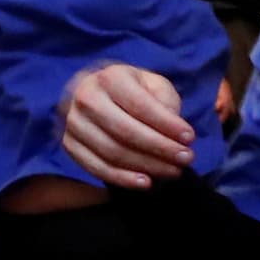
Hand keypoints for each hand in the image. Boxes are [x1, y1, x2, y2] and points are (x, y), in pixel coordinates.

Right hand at [59, 61, 194, 190]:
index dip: (167, 124)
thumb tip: (174, 130)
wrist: (98, 94)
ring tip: (173, 171)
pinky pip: (96, 168)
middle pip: (125, 131)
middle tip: (186, 159)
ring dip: (146, 166)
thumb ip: (165, 102)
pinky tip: (145, 183)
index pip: (140, 105)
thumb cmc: (133, 90)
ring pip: (112, 152)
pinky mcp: (69, 144)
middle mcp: (86, 97)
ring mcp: (74, 123)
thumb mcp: (154, 85)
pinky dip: (122, 179)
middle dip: (160, 148)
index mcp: (110, 77)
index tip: (190, 138)